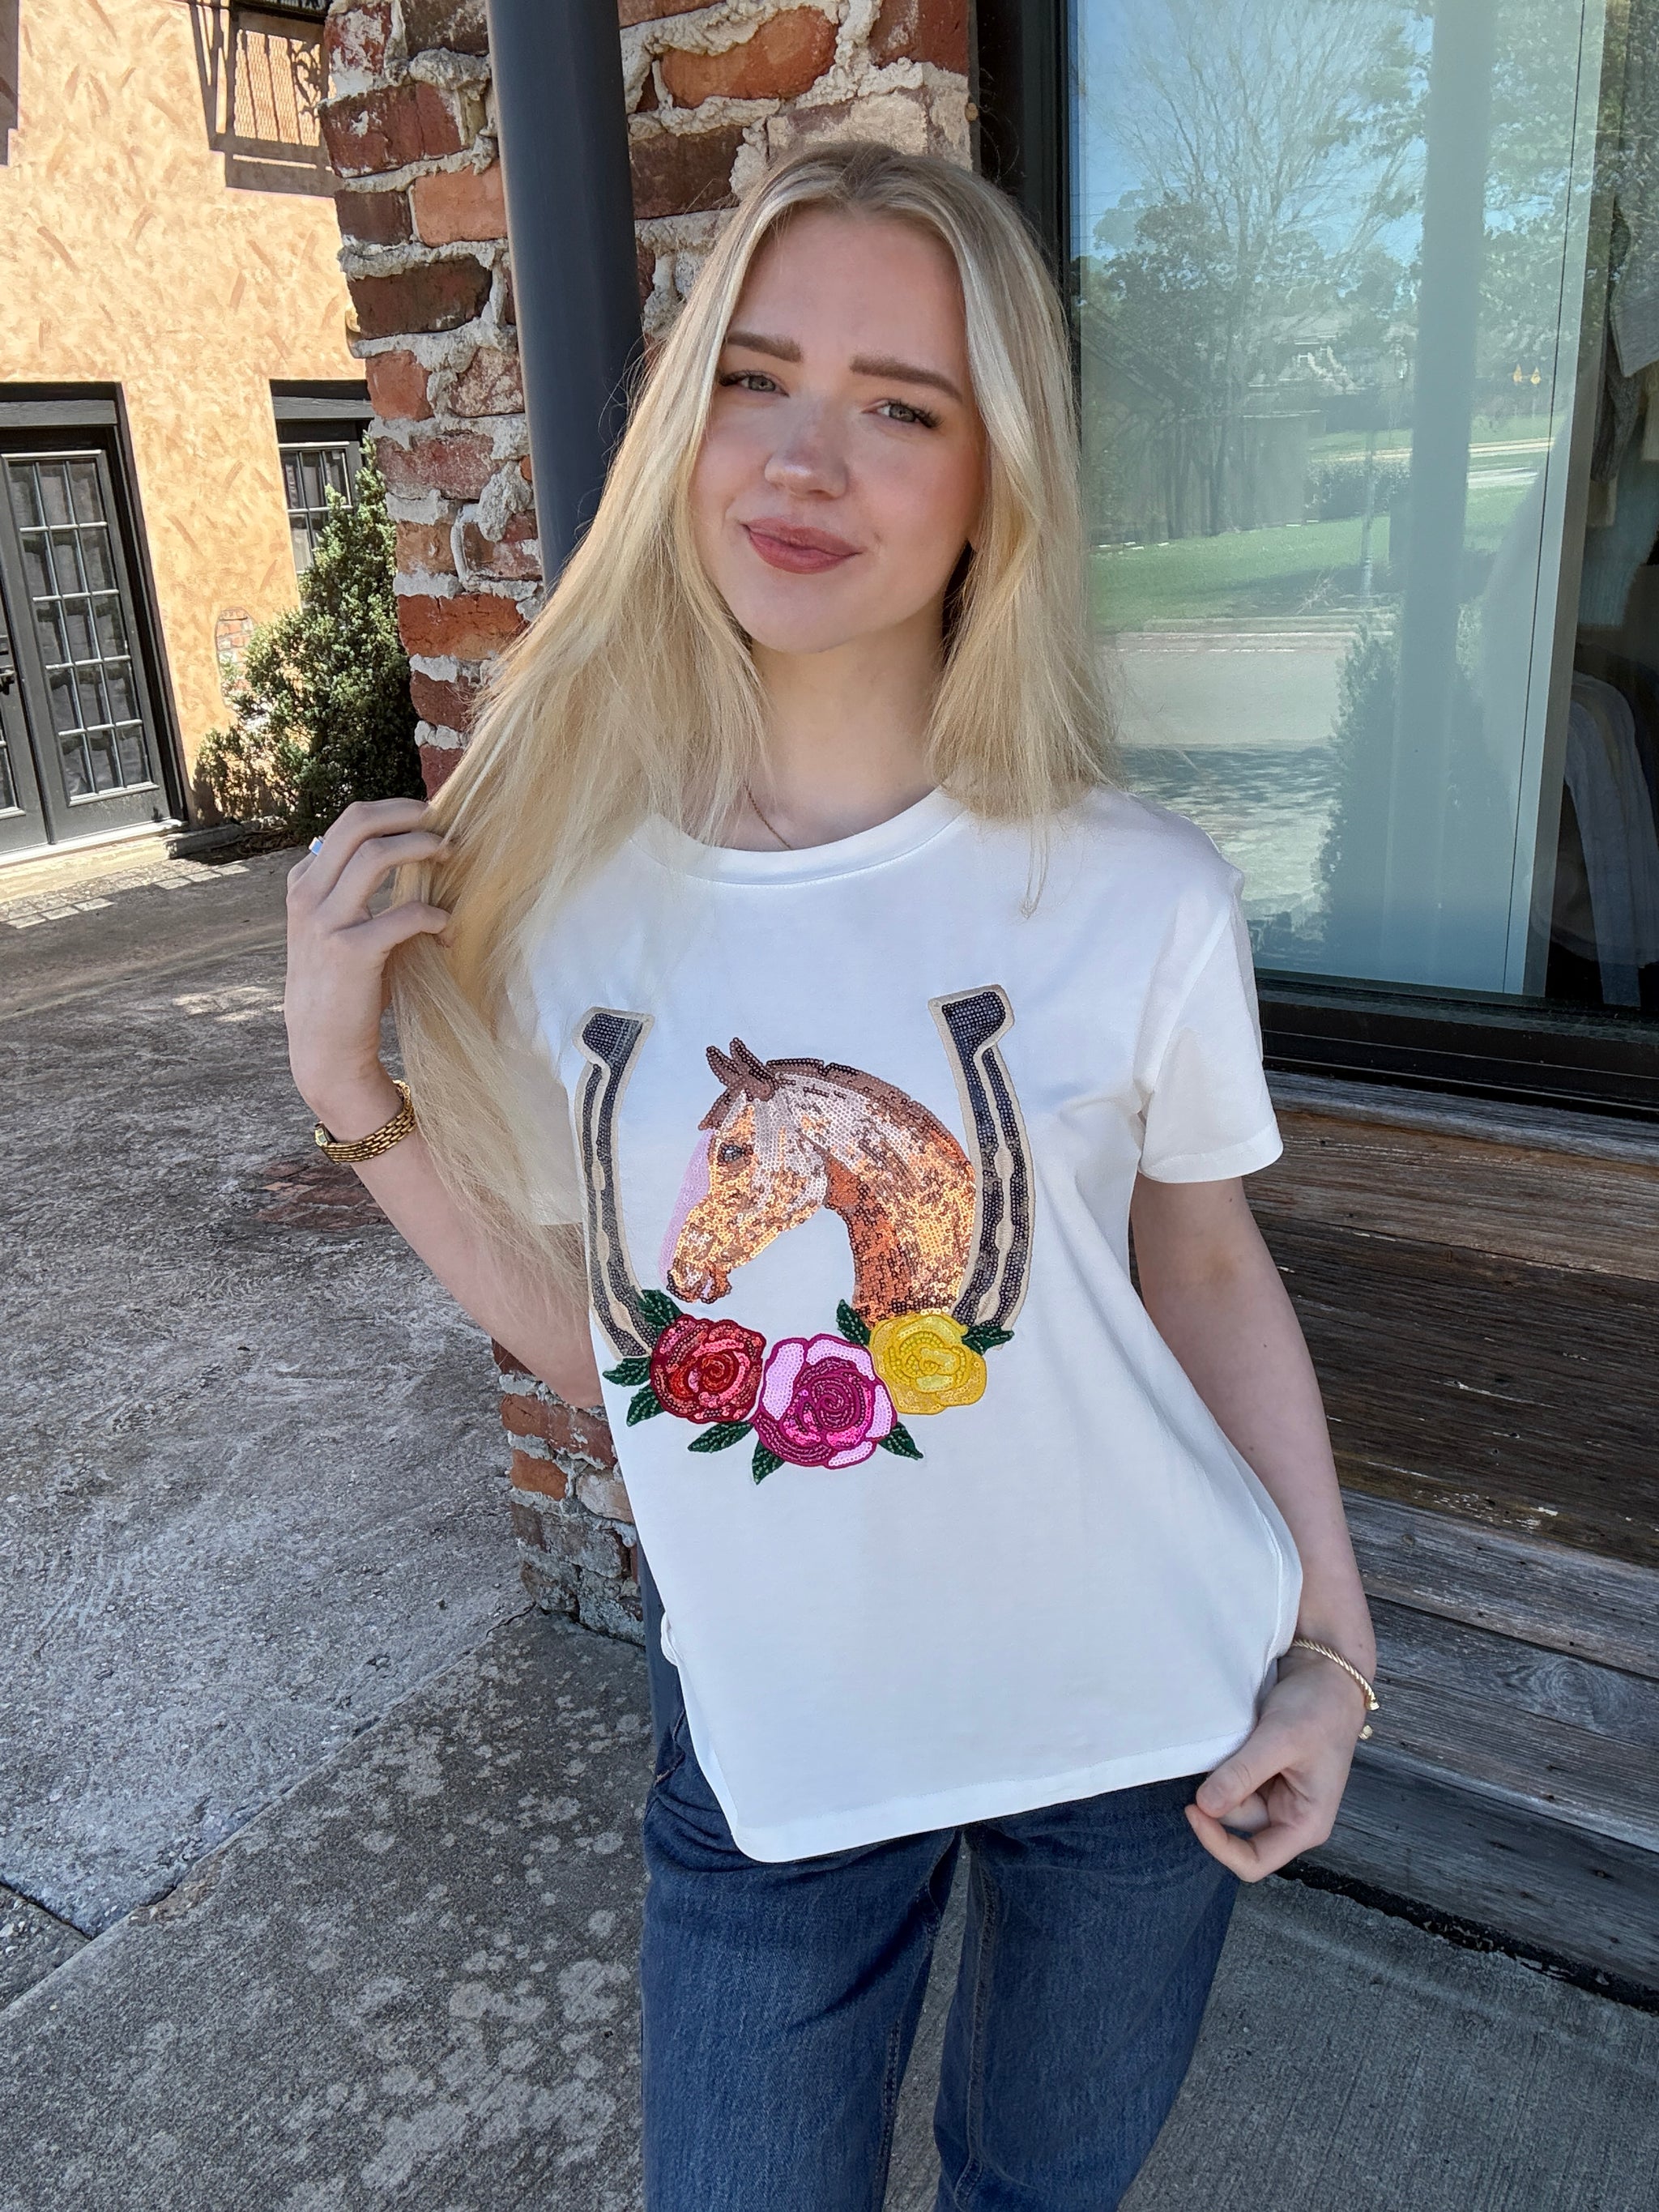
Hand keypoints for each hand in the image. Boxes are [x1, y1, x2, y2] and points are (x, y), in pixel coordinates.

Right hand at [284, 798, 449, 1131]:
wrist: (324, 1044)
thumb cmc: (344, 984)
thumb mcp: (336, 927)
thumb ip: (354, 890)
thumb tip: (404, 849)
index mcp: (303, 883)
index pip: (348, 824)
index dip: (392, 813)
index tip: (425, 818)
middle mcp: (308, 895)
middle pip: (356, 823)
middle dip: (405, 812)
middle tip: (440, 818)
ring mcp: (325, 922)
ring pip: (375, 855)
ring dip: (420, 847)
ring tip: (448, 853)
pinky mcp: (351, 951)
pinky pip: (404, 915)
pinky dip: (433, 915)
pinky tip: (446, 927)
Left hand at [1186, 1648, 1368, 1880]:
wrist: (1328, 1671)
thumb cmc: (1320, 1708)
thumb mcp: (1281, 1740)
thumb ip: (1244, 1774)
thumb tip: (1205, 1807)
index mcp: (1305, 1824)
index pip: (1253, 1862)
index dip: (1218, 1845)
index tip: (1193, 1808)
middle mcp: (1289, 1816)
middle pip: (1235, 1825)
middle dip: (1221, 1793)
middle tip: (1223, 1751)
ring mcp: (1275, 1794)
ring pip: (1229, 1798)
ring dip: (1220, 1773)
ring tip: (1234, 1738)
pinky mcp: (1262, 1773)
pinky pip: (1231, 1777)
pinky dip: (1223, 1761)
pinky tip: (1231, 1738)